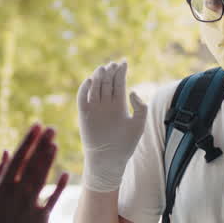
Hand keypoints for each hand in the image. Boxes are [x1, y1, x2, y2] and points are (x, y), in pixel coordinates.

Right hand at [0, 125, 69, 222]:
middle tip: (52, 128)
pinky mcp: (42, 217)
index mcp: (2, 186)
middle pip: (32, 163)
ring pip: (42, 176)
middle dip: (42, 144)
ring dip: (49, 158)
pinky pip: (53, 198)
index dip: (28, 141)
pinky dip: (59, 185)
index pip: (18, 157)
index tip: (37, 126)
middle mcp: (16, 193)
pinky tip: (65, 172)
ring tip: (56, 143)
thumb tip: (5, 152)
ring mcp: (29, 205)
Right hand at [77, 61, 146, 191]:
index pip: (119, 83)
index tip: (123, 62)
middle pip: (107, 82)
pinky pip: (82, 98)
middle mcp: (106, 104)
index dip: (120, 72)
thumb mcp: (139, 124)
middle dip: (110, 72)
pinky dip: (84, 89)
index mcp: (119, 105)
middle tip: (112, 64)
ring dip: (98, 77)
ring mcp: (94, 108)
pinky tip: (90, 80)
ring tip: (103, 69)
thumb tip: (132, 91)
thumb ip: (140, 107)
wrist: (109, 160)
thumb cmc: (125, 144)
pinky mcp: (84, 114)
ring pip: (95, 87)